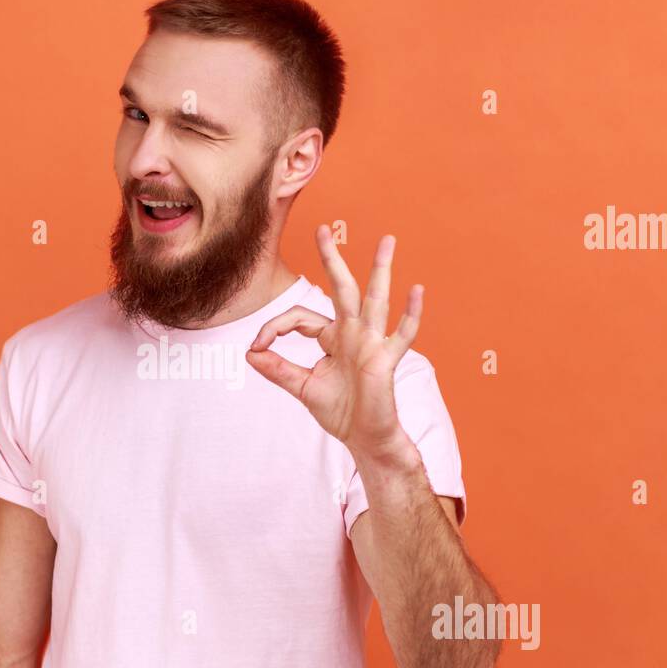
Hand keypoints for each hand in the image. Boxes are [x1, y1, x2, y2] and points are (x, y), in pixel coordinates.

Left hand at [246, 224, 422, 462]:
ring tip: (387, 241)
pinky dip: (410, 314)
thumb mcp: (301, 388)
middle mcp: (353, 333)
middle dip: (332, 259)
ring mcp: (372, 344)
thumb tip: (250, 352)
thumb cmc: (340, 412)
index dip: (275, 327)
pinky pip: (401, 334)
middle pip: (341, 289)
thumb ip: (277, 369)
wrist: (365, 438)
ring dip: (380, 270)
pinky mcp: (386, 360)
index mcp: (333, 337)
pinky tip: (416, 290)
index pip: (300, 317)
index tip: (258, 346)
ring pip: (375, 300)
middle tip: (324, 229)